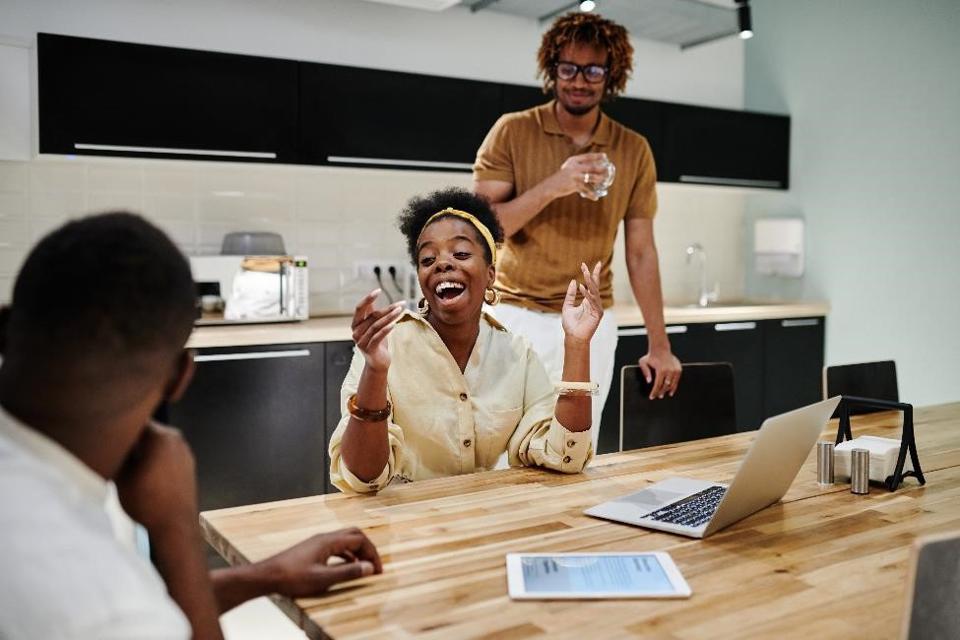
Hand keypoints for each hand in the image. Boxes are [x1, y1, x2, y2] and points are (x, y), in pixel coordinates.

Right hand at [116, 422, 197, 532]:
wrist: (175, 525)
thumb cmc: (147, 502)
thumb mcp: (120, 476)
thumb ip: (115, 452)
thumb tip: (106, 441)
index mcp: (160, 435)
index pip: (133, 420)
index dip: (117, 429)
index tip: (106, 438)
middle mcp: (175, 437)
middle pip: (145, 429)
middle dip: (130, 439)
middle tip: (115, 454)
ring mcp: (184, 449)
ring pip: (155, 442)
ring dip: (141, 450)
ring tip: (128, 467)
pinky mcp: (187, 462)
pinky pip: (165, 453)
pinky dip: (153, 458)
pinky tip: (144, 475)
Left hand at [258, 528, 382, 597]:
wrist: (267, 576)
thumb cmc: (292, 577)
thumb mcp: (323, 578)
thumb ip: (347, 572)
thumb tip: (369, 568)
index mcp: (329, 541)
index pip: (360, 539)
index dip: (372, 553)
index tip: (378, 569)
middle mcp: (325, 537)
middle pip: (354, 534)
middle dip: (367, 548)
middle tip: (373, 564)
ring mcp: (317, 542)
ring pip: (344, 540)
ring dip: (357, 551)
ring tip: (363, 567)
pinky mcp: (312, 549)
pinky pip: (336, 547)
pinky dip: (346, 554)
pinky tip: (345, 567)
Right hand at [352, 289, 404, 372]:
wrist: (378, 363)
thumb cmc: (377, 343)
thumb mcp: (374, 326)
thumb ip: (371, 314)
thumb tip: (372, 297)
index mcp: (355, 325)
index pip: (359, 308)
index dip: (368, 299)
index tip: (378, 290)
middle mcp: (355, 332)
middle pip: (372, 317)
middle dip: (387, 309)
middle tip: (401, 303)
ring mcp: (361, 341)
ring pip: (376, 325)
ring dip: (389, 317)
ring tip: (400, 310)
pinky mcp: (369, 349)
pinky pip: (378, 337)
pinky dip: (386, 329)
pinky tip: (394, 324)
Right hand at [549, 153, 609, 200]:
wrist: (550, 186)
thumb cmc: (561, 177)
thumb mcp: (568, 168)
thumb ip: (578, 166)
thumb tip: (592, 167)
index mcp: (573, 161)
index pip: (587, 156)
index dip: (597, 156)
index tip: (605, 156)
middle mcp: (574, 167)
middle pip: (591, 167)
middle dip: (601, 168)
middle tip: (608, 170)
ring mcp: (575, 176)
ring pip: (591, 177)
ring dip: (599, 179)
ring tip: (604, 181)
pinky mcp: (574, 186)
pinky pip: (585, 190)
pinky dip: (591, 195)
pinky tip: (596, 197)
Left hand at [561, 262, 603, 343]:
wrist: (573, 337)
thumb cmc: (570, 324)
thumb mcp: (567, 306)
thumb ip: (570, 294)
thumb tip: (574, 281)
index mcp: (588, 300)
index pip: (591, 285)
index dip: (590, 274)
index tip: (585, 264)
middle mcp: (594, 302)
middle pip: (595, 285)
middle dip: (592, 274)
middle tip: (589, 265)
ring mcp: (597, 308)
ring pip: (595, 291)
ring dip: (590, 282)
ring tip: (585, 272)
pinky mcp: (598, 314)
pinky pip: (593, 301)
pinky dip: (587, 294)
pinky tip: (581, 287)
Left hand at [638, 349, 681, 399]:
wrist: (660, 349)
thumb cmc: (651, 356)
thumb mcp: (643, 362)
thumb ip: (645, 372)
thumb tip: (649, 381)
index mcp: (661, 370)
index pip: (658, 385)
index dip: (654, 392)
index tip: (652, 397)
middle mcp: (669, 370)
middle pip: (665, 386)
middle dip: (661, 392)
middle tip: (658, 396)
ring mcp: (675, 370)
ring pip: (672, 384)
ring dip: (667, 391)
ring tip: (663, 394)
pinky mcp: (679, 369)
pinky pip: (677, 380)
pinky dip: (674, 386)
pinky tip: (671, 390)